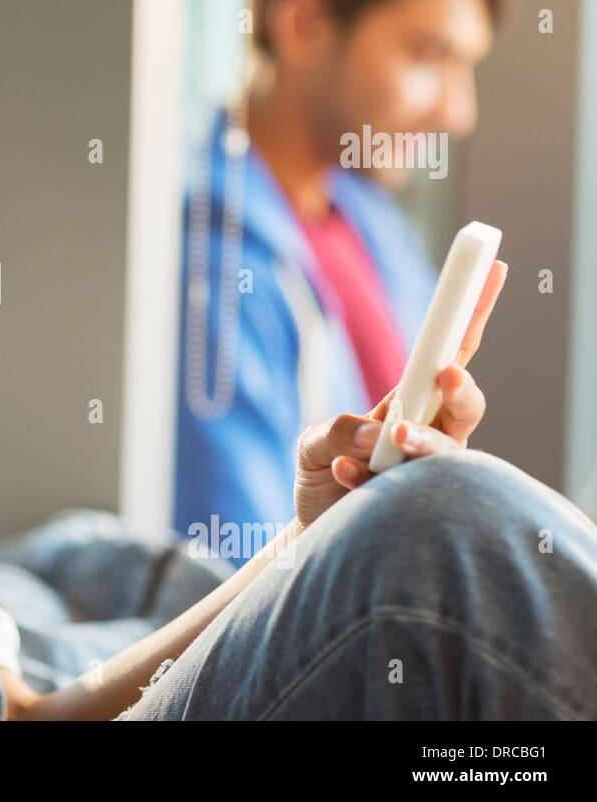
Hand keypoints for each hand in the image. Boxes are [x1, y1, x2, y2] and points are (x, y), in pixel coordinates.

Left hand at [293, 260, 506, 528]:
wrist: (312, 530)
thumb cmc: (321, 474)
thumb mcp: (312, 443)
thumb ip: (336, 429)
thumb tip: (375, 432)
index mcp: (409, 402)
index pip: (449, 352)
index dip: (471, 312)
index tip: (489, 271)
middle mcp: (429, 434)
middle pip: (466, 405)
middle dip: (462, 387)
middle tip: (444, 375)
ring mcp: (426, 472)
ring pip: (448, 451)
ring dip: (422, 438)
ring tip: (392, 434)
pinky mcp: (413, 506)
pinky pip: (403, 488)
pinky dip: (362, 476)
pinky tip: (340, 472)